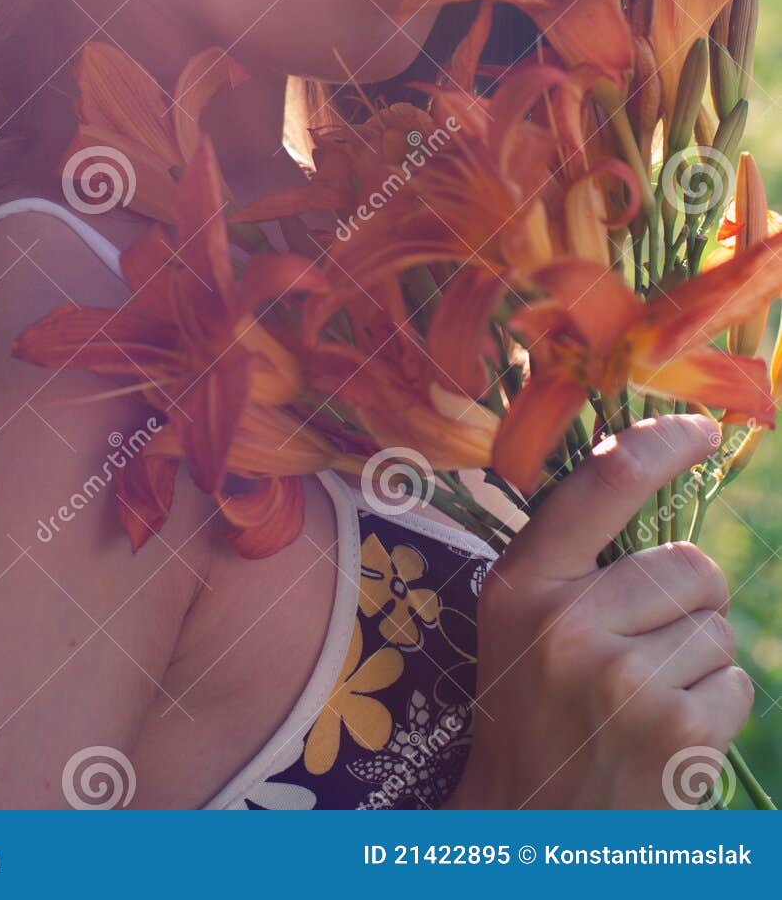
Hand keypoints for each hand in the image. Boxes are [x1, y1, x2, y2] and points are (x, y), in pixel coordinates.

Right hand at [449, 414, 752, 809]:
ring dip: (698, 661)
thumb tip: (655, 471)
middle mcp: (570, 623)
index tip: (700, 430)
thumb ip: (575, 554)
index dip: (661, 444)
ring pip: (719, 630)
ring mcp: (627, 680)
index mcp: (524, 582)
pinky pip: (736, 687)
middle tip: (644, 644)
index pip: (604, 483)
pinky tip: (665, 735)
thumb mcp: (519, 615)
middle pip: (690, 565)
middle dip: (688, 601)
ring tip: (644, 698)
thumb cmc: (529, 706)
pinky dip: (713, 710)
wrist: (525, 826)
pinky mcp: (678, 733)